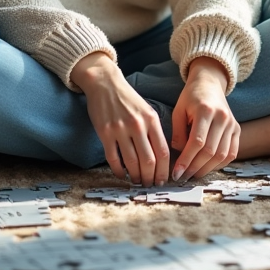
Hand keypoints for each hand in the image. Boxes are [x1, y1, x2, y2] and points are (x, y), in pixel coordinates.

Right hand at [71, 51, 169, 186]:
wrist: (105, 84)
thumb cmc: (128, 99)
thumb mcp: (147, 110)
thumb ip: (154, 131)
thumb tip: (162, 157)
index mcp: (151, 120)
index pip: (163, 152)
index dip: (164, 171)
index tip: (163, 181)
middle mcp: (137, 125)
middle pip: (148, 160)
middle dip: (150, 178)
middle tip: (150, 185)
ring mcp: (120, 129)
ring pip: (132, 162)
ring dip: (136, 176)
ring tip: (137, 181)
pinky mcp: (104, 133)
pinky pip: (113, 158)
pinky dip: (119, 171)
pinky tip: (122, 175)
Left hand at [170, 57, 239, 180]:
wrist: (210, 84)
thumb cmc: (191, 97)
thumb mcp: (178, 110)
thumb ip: (177, 132)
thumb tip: (178, 156)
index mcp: (205, 110)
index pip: (197, 141)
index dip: (186, 160)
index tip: (176, 172)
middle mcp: (222, 117)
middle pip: (210, 151)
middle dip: (195, 167)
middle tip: (183, 177)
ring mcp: (232, 124)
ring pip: (222, 155)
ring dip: (207, 169)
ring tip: (193, 174)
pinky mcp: (237, 129)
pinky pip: (232, 153)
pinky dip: (220, 164)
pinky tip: (207, 167)